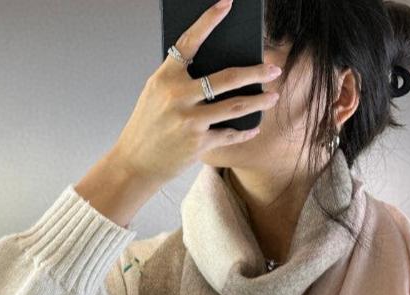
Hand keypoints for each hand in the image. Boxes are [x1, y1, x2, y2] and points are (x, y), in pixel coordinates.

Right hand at [110, 0, 282, 185]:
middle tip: (274, 69)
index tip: (226, 4)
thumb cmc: (148, 126)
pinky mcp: (199, 143)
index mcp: (165, 78)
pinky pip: (229, 133)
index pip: (189, 42)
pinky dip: (244, 131)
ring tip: (273, 96)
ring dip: (259, 101)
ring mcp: (190, 120)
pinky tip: (254, 127)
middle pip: (226, 78)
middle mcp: (178, 96)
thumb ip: (180, 80)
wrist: (136, 163)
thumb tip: (217, 70)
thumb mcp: (156, 95)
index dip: (208, 21)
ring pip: (235, 106)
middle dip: (255, 73)